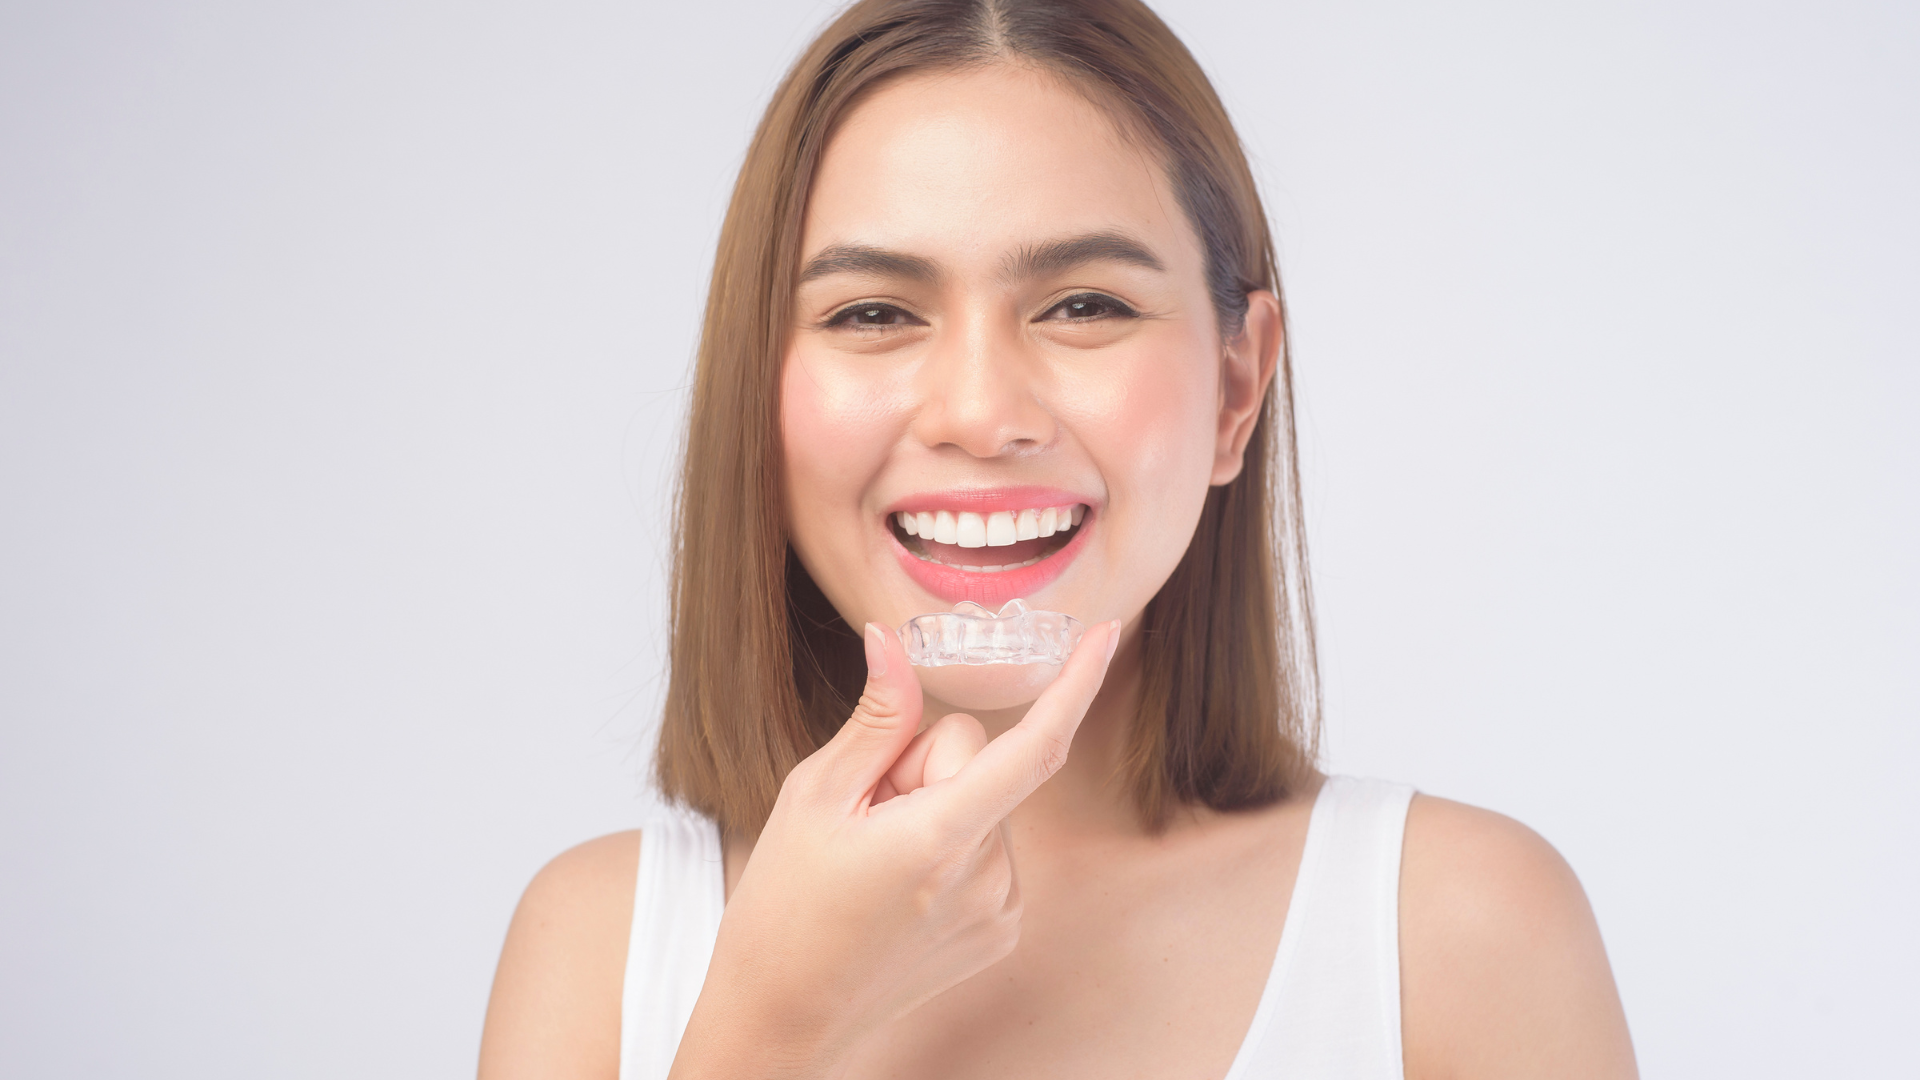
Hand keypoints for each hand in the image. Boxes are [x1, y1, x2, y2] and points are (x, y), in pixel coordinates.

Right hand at [668, 617, 1121, 1078]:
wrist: (781, 1016)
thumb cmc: (783, 907)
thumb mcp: (813, 797)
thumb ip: (875, 719)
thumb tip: (892, 642)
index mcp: (941, 838)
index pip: (1033, 747)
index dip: (1076, 685)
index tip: (1105, 634)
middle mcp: (988, 877)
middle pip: (979, 762)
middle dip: (924, 764)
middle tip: (864, 814)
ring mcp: (1001, 909)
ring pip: (983, 803)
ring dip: (936, 810)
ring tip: (875, 860)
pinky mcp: (1001, 930)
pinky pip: (988, 847)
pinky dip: (950, 846)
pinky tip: (899, 885)